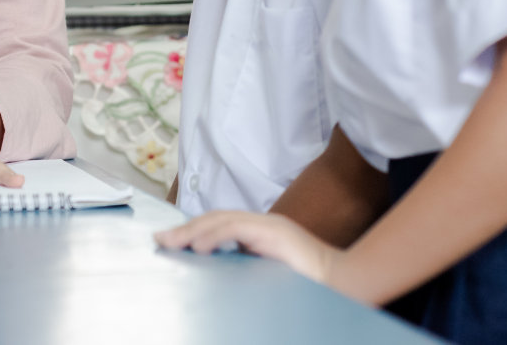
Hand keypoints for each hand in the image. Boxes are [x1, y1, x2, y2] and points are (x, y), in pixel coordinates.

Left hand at [154, 211, 340, 285]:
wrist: (346, 283)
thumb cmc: (309, 287)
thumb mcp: (267, 275)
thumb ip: (244, 267)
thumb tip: (215, 273)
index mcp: (259, 233)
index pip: (218, 225)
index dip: (192, 231)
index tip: (168, 241)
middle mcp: (262, 224)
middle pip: (215, 219)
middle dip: (185, 229)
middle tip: (160, 240)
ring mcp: (270, 226)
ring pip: (222, 220)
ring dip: (193, 231)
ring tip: (172, 242)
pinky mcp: (276, 233)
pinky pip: (238, 229)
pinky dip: (216, 235)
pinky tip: (199, 246)